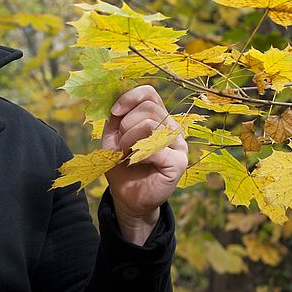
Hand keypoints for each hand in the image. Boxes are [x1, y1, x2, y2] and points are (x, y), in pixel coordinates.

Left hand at [101, 85, 187, 242]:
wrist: (127, 197)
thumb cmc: (121, 166)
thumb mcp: (112, 139)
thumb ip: (115, 119)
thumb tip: (115, 102)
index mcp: (158, 118)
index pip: (149, 93)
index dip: (129, 98)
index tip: (114, 112)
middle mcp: (172, 128)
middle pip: (148, 108)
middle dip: (126, 125)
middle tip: (120, 144)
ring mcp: (179, 144)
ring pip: (152, 124)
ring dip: (129, 139)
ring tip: (125, 154)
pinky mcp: (179, 162)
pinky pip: (156, 147)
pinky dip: (139, 154)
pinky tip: (135, 162)